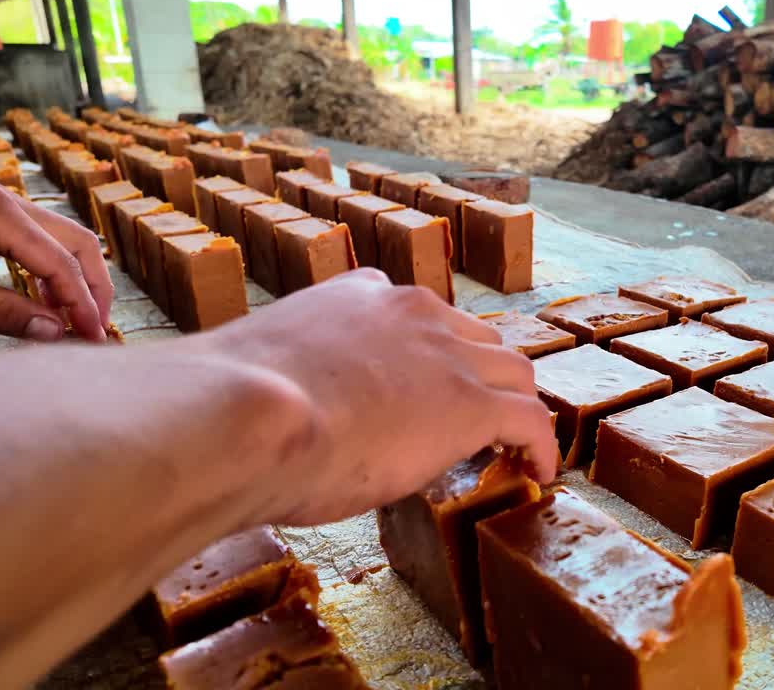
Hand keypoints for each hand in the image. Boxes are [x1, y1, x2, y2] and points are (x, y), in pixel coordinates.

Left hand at [0, 181, 112, 340]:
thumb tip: (55, 333)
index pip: (59, 262)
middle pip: (74, 241)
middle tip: (99, 331)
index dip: (81, 303)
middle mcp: (4, 200)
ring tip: (81, 320)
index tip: (93, 339)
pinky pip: (35, 241)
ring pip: (59, 239)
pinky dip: (51, 271)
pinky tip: (50, 300)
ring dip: (75, 278)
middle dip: (92, 287)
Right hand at [200, 269, 558, 524]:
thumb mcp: (273, 371)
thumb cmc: (232, 406)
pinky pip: (531, 421)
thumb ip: (302, 377)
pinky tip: (537, 474)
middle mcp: (413, 312)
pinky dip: (540, 446)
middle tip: (480, 420)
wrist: (242, 414)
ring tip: (515, 448)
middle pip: (475, 341)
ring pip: (513, 373)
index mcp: (361, 298)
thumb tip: (296, 413)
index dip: (432, 357)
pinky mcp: (472, 404)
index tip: (428, 387)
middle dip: (482, 378)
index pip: (418, 319)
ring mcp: (447, 355)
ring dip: (516, 408)